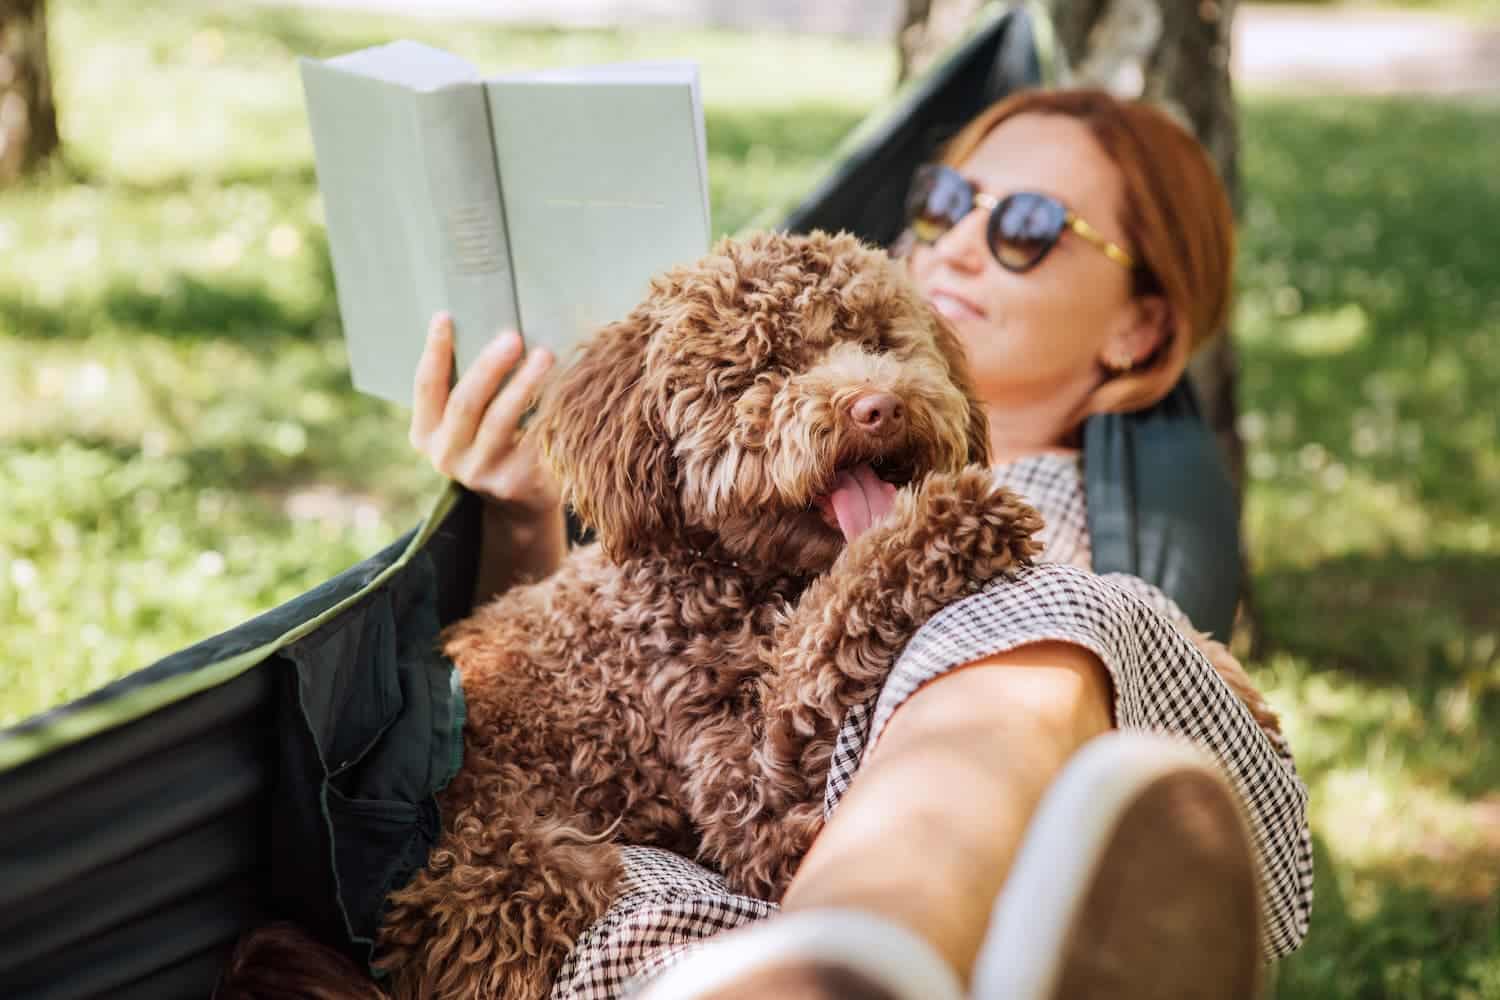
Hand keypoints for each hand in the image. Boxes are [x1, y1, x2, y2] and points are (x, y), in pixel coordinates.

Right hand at [408, 312, 560, 517]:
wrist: (519, 501)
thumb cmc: (492, 441)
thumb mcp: (466, 421)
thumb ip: (468, 385)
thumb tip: (488, 324)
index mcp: (426, 434)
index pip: (426, 387)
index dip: (434, 351)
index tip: (446, 316)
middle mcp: (447, 457)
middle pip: (465, 404)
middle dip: (489, 367)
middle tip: (512, 337)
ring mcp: (481, 473)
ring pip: (500, 422)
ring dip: (524, 385)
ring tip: (545, 356)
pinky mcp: (516, 483)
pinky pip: (534, 440)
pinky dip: (550, 411)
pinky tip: (568, 387)